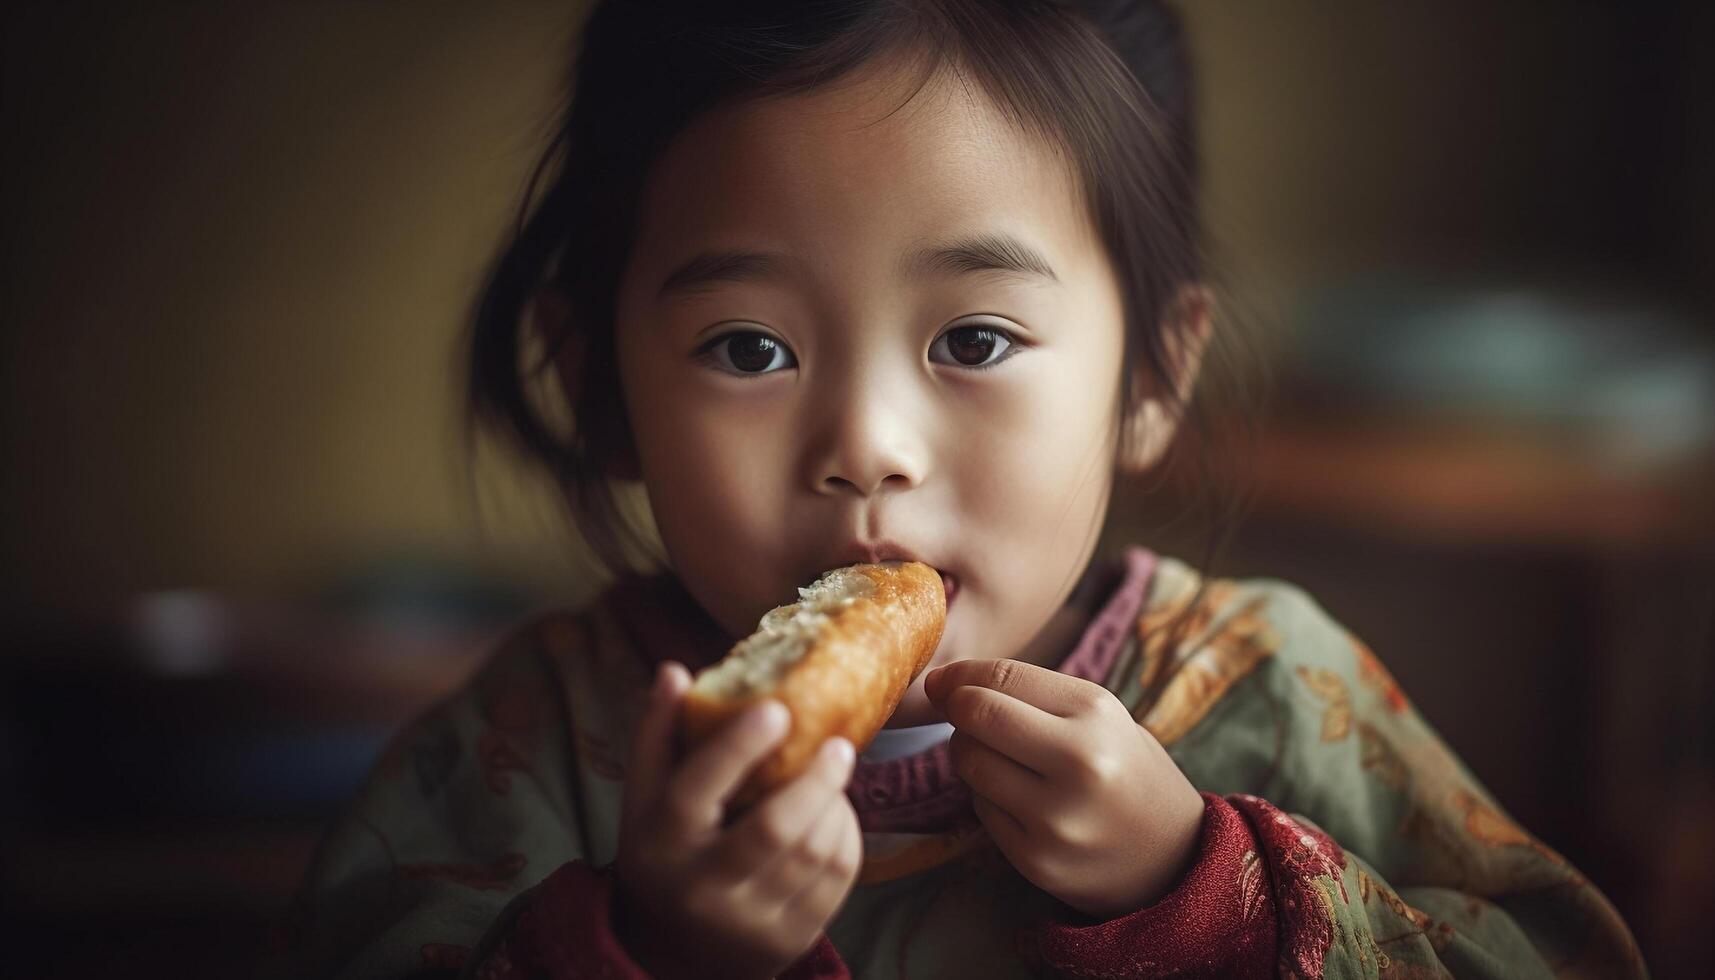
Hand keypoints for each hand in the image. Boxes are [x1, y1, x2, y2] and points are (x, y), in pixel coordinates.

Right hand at [613, 661, 862, 979]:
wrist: (675, 952)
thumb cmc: (665, 851)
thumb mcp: (645, 798)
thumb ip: (659, 734)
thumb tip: (674, 669)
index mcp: (661, 843)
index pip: (699, 788)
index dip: (739, 746)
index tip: (778, 708)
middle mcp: (702, 889)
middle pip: (774, 831)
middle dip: (816, 781)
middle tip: (840, 746)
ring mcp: (749, 922)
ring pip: (813, 853)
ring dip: (834, 804)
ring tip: (834, 772)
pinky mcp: (790, 939)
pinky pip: (836, 879)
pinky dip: (844, 836)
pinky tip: (834, 811)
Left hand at [924, 658, 1203, 919]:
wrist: (1175, 857)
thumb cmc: (1126, 770)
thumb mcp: (1100, 715)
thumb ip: (1028, 693)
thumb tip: (941, 683)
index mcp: (1098, 714)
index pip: (1001, 678)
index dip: (959, 676)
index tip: (944, 681)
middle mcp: (1080, 763)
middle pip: (976, 716)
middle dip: (957, 710)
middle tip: (964, 716)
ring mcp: (1056, 817)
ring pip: (970, 764)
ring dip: (969, 753)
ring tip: (1001, 758)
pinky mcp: (1037, 859)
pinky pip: (981, 809)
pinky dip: (987, 796)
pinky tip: (1020, 799)